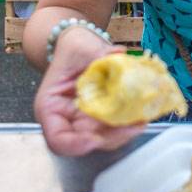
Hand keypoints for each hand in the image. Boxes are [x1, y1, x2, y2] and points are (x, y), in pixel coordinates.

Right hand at [33, 26, 146, 155]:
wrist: (81, 49)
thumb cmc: (74, 49)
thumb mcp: (80, 47)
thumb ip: (98, 54)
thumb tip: (117, 55)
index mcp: (51, 107)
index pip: (57, 138)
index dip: (75, 144)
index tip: (94, 139)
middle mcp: (67, 120)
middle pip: (85, 144)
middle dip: (110, 138)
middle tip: (132, 126)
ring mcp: (85, 123)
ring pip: (103, 140)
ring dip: (124, 133)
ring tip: (140, 120)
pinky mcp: (101, 120)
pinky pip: (114, 129)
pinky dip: (128, 125)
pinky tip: (141, 115)